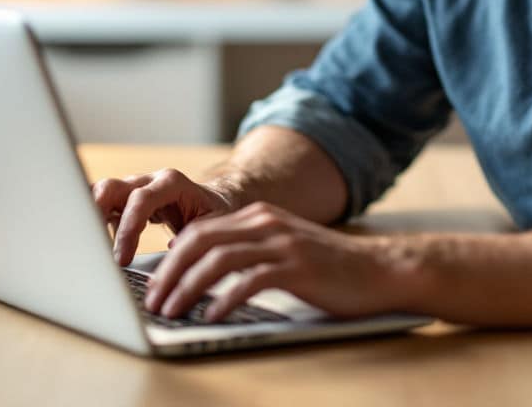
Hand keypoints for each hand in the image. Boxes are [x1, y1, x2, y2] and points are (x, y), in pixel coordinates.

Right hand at [91, 168, 235, 265]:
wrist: (215, 199)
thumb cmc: (214, 213)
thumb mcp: (212, 226)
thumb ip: (192, 238)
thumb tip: (170, 261)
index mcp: (171, 182)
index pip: (141, 200)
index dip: (128, 230)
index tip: (121, 260)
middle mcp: (147, 180)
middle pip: (110, 188)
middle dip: (95, 216)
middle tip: (91, 250)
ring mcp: (132, 188)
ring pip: (98, 193)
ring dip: (87, 219)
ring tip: (85, 250)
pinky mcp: (123, 200)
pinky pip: (99, 205)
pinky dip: (90, 222)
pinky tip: (88, 245)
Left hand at [142, 201, 405, 322]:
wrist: (378, 269)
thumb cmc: (328, 267)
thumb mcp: (282, 248)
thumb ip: (247, 251)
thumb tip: (199, 269)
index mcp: (259, 216)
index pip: (200, 231)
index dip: (170, 258)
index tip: (153, 285)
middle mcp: (266, 223)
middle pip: (201, 241)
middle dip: (169, 273)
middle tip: (152, 302)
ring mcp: (281, 243)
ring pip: (218, 259)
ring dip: (188, 287)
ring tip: (172, 311)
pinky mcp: (297, 267)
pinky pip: (250, 281)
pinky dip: (225, 298)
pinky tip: (212, 316)